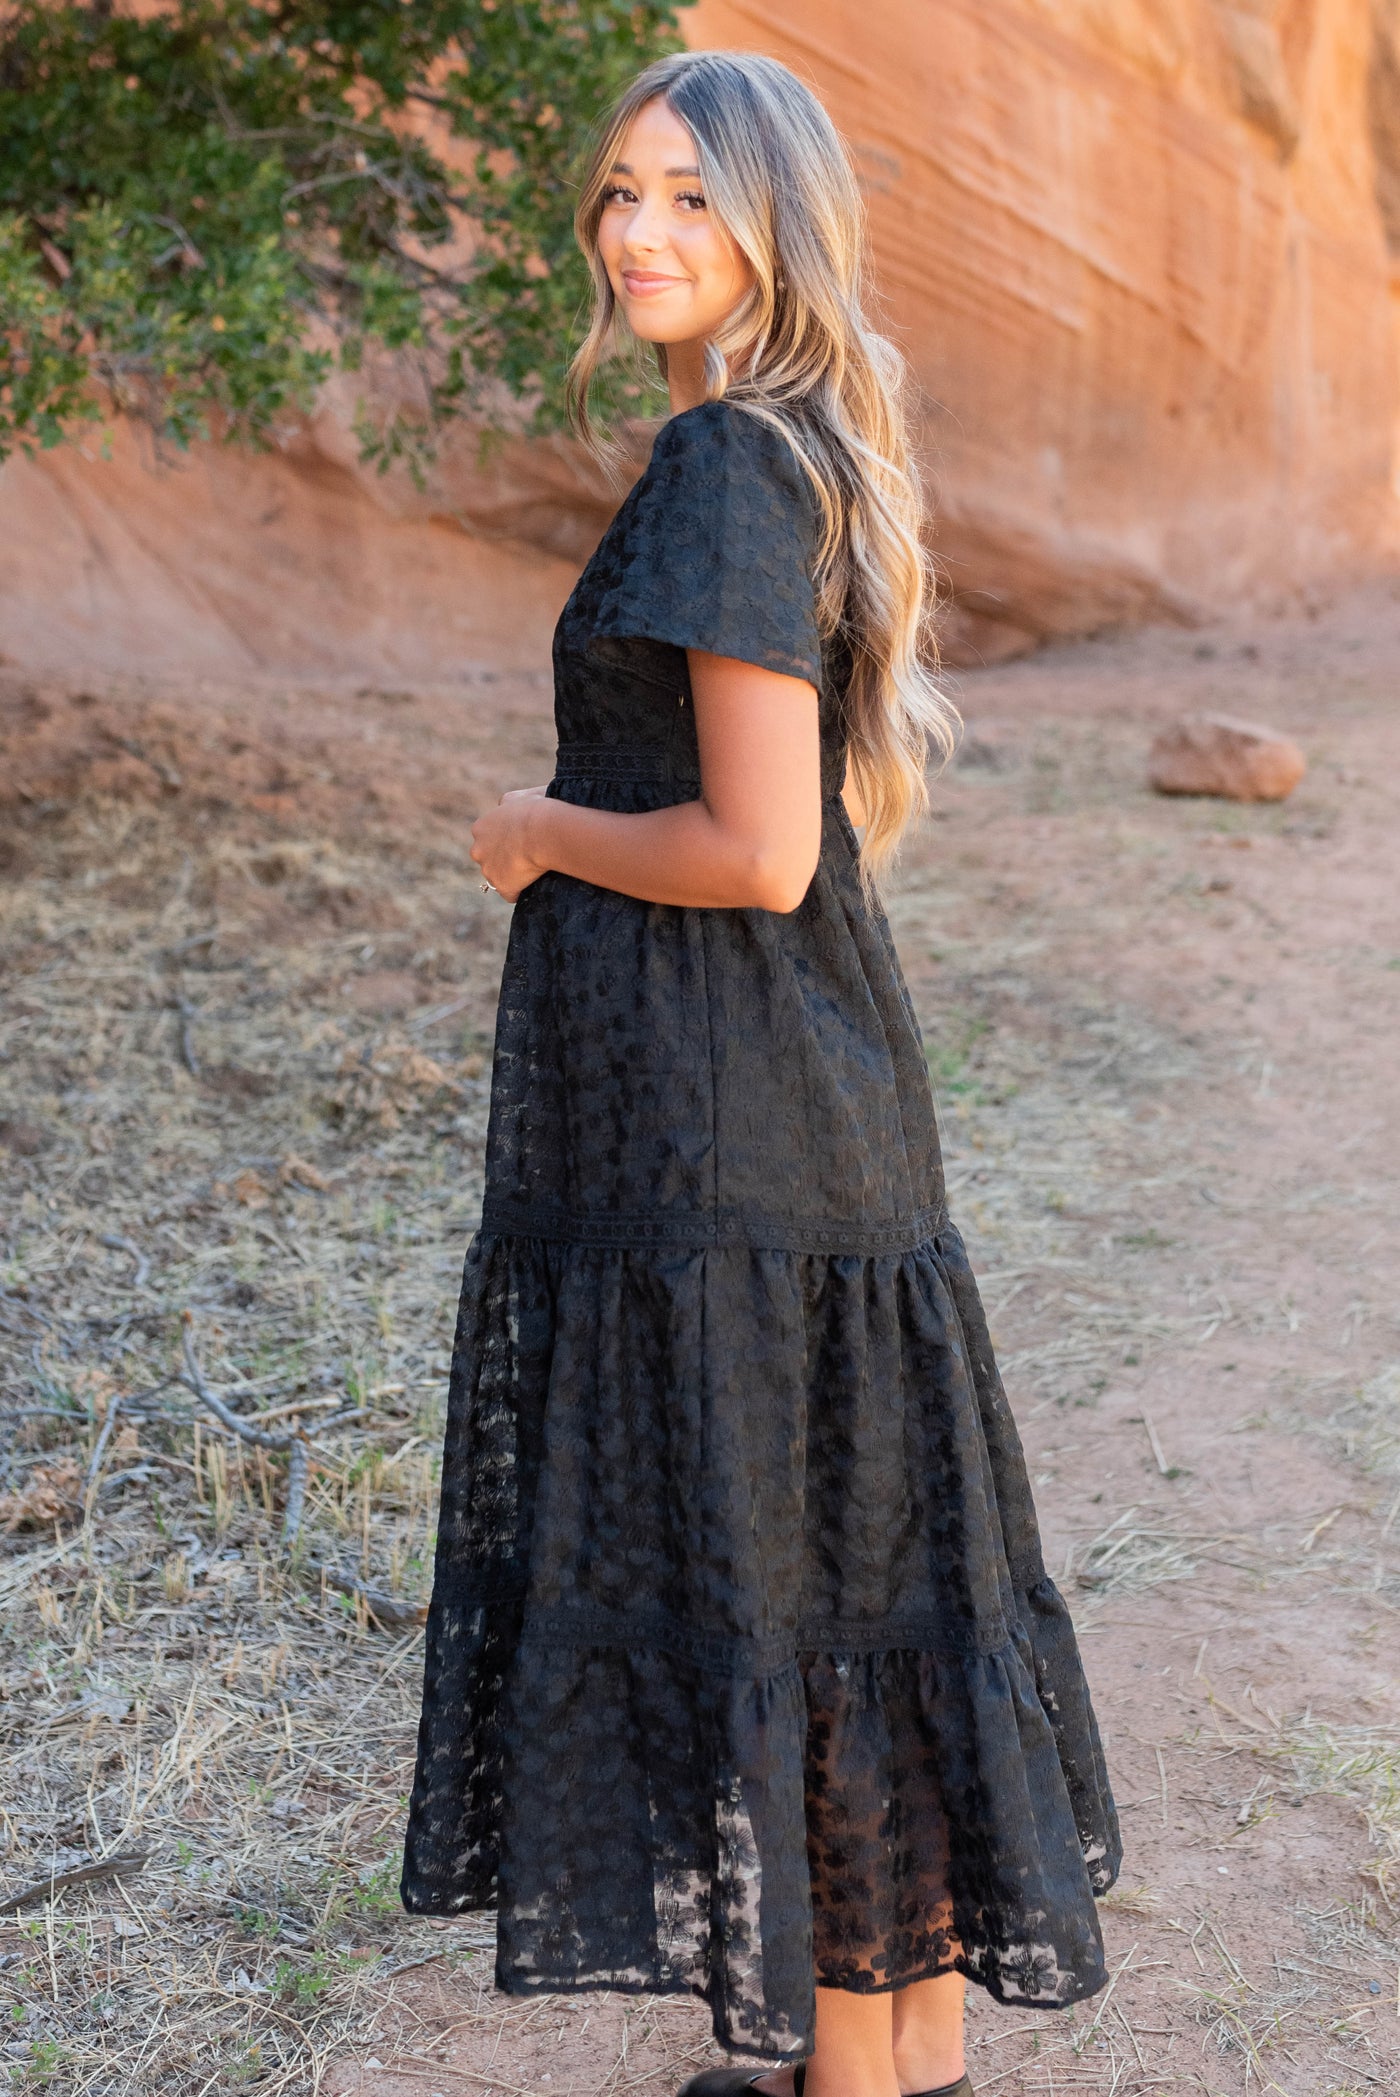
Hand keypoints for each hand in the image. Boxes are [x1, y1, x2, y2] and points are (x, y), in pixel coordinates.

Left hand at [471, 786, 549, 901]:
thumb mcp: (519, 796)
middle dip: (503, 860)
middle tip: (526, 857)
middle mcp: (478, 849)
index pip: (487, 840)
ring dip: (512, 876)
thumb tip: (505, 806)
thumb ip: (508, 802)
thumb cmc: (537, 810)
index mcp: (480, 827)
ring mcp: (488, 870)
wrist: (544, 830)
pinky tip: (533, 884)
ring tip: (533, 871)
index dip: (504, 842)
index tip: (521, 842)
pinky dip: (520, 891)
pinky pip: (511, 894)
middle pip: (488, 860)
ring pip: (498, 877)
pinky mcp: (502, 886)